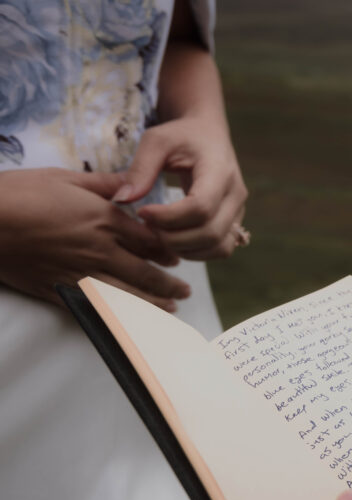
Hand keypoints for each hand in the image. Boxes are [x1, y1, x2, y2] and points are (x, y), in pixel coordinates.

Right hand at [0, 168, 189, 310]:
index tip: (178, 258)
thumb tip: (131, 183)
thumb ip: (104, 184)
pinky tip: (131, 320)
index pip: (150, 240)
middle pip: (146, 272)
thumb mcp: (64, 178)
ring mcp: (82, 273)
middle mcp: (100, 249)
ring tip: (170, 309)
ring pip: (129, 294)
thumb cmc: (18, 193)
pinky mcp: (61, 290)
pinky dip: (121, 315)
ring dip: (153, 303)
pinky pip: (99, 307)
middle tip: (184, 292)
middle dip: (169, 284)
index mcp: (105, 219)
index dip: (168, 251)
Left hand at [113, 115, 247, 259]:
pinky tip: (174, 238)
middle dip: (173, 237)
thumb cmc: (181, 136)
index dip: (169, 217)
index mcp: (220, 171)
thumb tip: (122, 200)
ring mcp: (239, 212)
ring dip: (185, 249)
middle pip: (210, 233)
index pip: (200, 207)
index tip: (142, 212)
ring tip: (159, 233)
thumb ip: (139, 169)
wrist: (208, 135)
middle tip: (146, 226)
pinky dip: (197, 252)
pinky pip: (221, 249)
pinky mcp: (235, 222)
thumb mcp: (156, 140)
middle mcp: (236, 195)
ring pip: (219, 247)